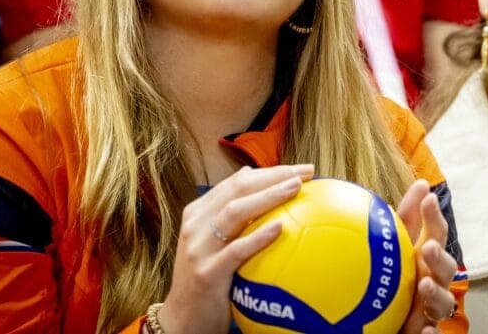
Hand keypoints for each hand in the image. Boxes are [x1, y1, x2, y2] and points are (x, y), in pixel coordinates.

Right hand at [157, 163, 313, 333]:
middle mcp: (196, 225)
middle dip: (273, 176)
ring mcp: (199, 248)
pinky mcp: (207, 272)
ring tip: (295, 189)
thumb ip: (229, 212)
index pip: (236, 182)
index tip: (299, 170)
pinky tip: (280, 227)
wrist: (183, 320)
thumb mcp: (213, 243)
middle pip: (238, 189)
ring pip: (235, 212)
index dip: (269, 171)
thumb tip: (251, 174)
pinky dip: (258, 236)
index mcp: (199, 213)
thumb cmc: (208, 278)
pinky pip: (236, 250)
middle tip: (304, 173)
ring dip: (268, 196)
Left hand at [398, 179, 458, 333]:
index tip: (428, 199)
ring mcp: (430, 309)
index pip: (436, 233)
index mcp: (426, 258)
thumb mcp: (394, 246)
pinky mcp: (423, 331)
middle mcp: (433, 281)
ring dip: (436, 294)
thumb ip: (403, 218)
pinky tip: (423, 330)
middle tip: (427, 247)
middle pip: (446, 268)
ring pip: (443, 303)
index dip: (434, 216)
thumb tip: (421, 182)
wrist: (382, 321)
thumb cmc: (392, 278)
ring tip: (424, 286)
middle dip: (440, 257)